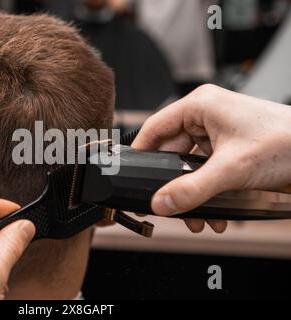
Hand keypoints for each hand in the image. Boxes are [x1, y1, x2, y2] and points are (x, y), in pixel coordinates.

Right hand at [132, 84, 290, 232]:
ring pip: (189, 166)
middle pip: (171, 153)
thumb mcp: (232, 169)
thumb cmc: (287, 141)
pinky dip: (207, 192)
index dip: (141, 155)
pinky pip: (205, 171)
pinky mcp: (228, 148)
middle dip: (174, 185)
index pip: (155, 129)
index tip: (132, 177)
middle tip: (170, 208)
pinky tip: (215, 212)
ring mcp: (217, 132)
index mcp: (200, 106)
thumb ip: (191, 189)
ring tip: (198, 218)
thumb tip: (161, 202)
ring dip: (192, 193)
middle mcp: (205, 116)